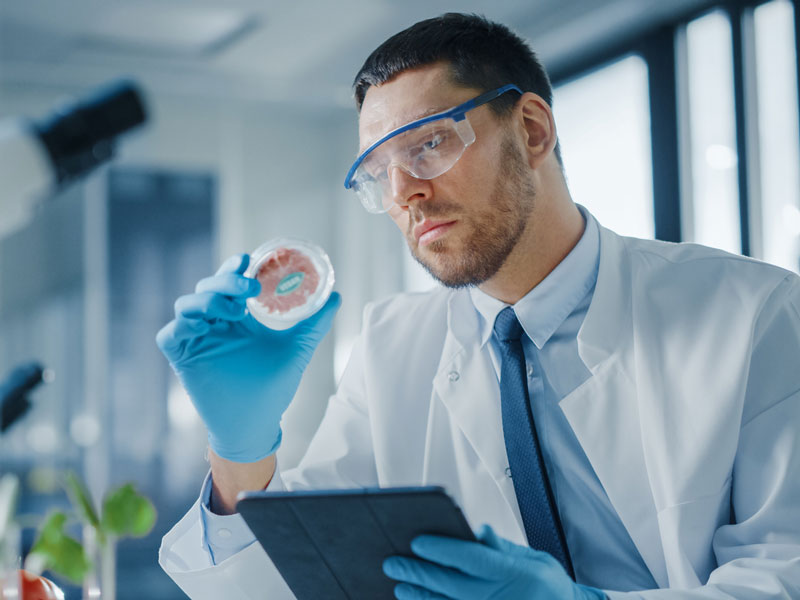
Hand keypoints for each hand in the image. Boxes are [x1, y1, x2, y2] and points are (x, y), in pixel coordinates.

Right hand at [156, 254, 340, 462]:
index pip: (228, 283)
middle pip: (207, 288)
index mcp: (237, 318)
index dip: (233, 268)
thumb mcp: (297, 350)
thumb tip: (336, 297)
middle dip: (225, 281)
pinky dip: (182, 325)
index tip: (247, 259)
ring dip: (208, 300)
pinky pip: (169, 334)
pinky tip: (204, 328)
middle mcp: (214, 325)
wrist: (256, 423)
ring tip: (235, 311)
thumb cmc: (273, 387)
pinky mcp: (183, 359)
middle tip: (250, 288)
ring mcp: (197, 341)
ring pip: (186, 305)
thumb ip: (315, 324)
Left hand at [383, 525, 606, 599]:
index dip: (443, 550)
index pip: (471, 558)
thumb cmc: (550, 588)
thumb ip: (505, 549)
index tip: (417, 541)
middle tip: (393, 563)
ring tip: (400, 586)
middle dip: (419, 572)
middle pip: (450, 584)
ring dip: (420, 597)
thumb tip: (479, 532)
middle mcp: (500, 596)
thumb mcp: (538, 562)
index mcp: (515, 574)